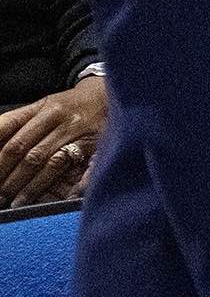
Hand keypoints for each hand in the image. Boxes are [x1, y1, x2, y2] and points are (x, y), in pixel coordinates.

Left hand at [0, 73, 103, 204]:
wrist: (111, 94)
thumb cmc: (71, 106)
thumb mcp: (43, 106)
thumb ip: (17, 123)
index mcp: (40, 108)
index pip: (7, 129)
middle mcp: (57, 117)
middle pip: (24, 149)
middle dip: (6, 175)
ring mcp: (77, 130)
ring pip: (47, 161)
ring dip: (30, 185)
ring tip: (16, 202)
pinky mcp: (96, 142)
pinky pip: (80, 165)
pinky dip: (72, 183)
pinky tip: (61, 197)